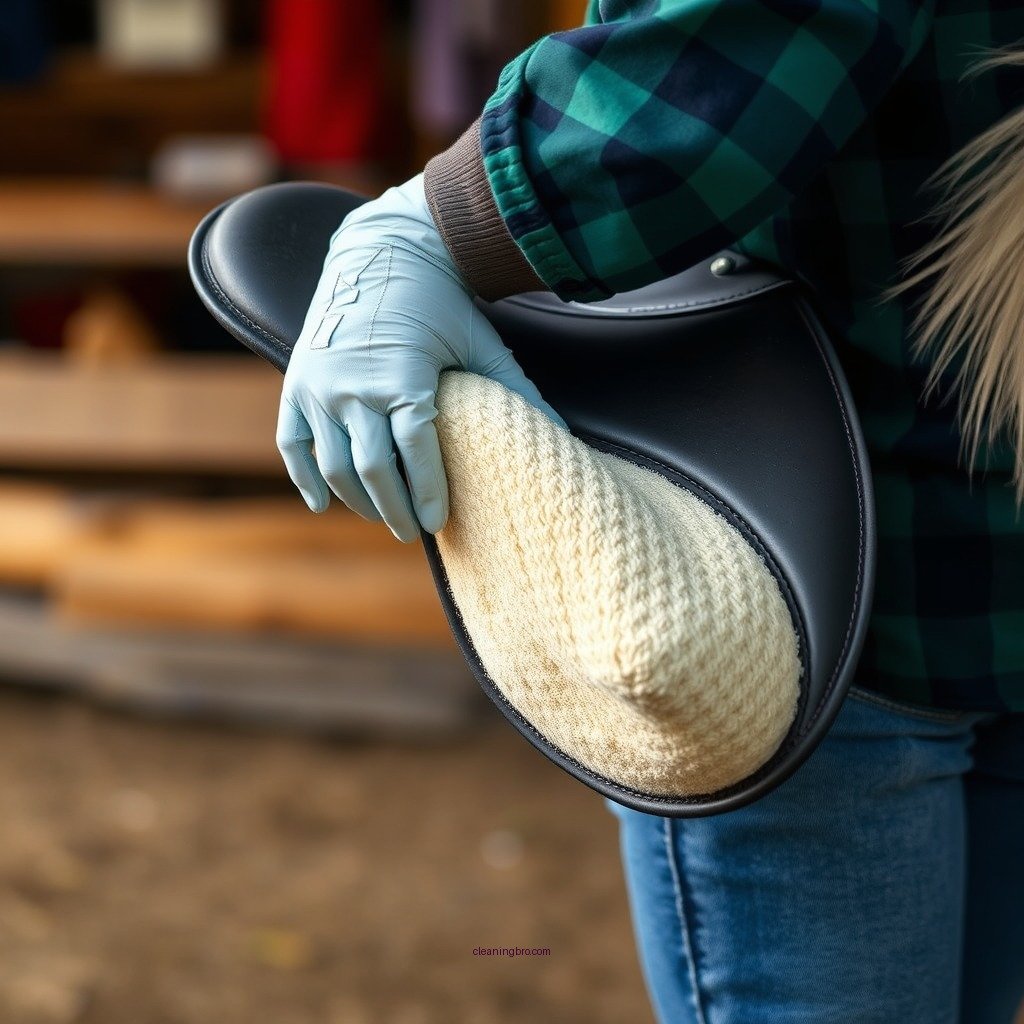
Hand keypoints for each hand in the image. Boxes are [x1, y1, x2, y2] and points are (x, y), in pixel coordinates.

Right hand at [277, 174, 562, 541]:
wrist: (384, 251)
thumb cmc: (440, 302)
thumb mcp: (480, 343)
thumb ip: (515, 391)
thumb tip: (561, 434)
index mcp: (403, 377)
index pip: (415, 453)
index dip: (427, 493)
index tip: (439, 524)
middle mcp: (354, 386)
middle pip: (373, 469)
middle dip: (395, 509)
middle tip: (413, 532)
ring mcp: (319, 386)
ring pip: (334, 465)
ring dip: (358, 500)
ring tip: (382, 516)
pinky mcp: (298, 383)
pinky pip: (293, 444)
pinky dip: (304, 478)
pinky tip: (322, 504)